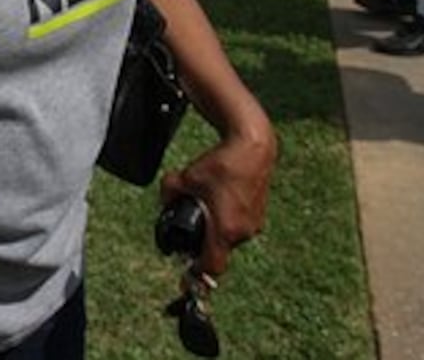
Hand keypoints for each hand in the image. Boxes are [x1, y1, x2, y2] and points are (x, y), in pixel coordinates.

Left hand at [159, 129, 275, 277]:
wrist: (253, 147)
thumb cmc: (220, 162)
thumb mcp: (185, 176)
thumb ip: (168, 192)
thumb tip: (164, 202)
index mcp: (225, 229)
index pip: (212, 267)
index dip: (197, 274)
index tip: (186, 277)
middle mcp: (242, 232)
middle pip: (217, 250)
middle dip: (202, 242)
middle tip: (189, 226)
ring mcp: (254, 224)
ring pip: (228, 237)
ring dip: (216, 229)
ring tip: (206, 206)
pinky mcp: (259, 214)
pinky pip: (238, 226)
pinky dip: (227, 219)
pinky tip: (219, 201)